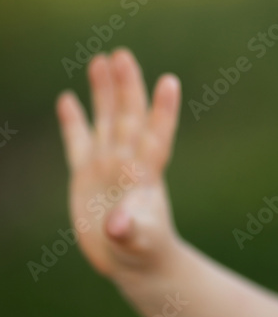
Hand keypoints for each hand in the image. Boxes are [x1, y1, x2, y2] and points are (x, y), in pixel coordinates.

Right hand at [56, 49, 181, 278]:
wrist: (132, 260)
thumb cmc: (144, 251)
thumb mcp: (139, 243)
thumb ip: (130, 230)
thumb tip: (119, 224)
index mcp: (146, 175)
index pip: (158, 135)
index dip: (163, 110)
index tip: (170, 82)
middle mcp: (127, 162)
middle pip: (129, 117)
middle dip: (126, 86)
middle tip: (121, 55)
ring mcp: (107, 165)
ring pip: (105, 120)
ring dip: (104, 91)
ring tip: (101, 59)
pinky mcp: (86, 175)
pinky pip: (78, 142)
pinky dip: (73, 122)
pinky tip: (68, 98)